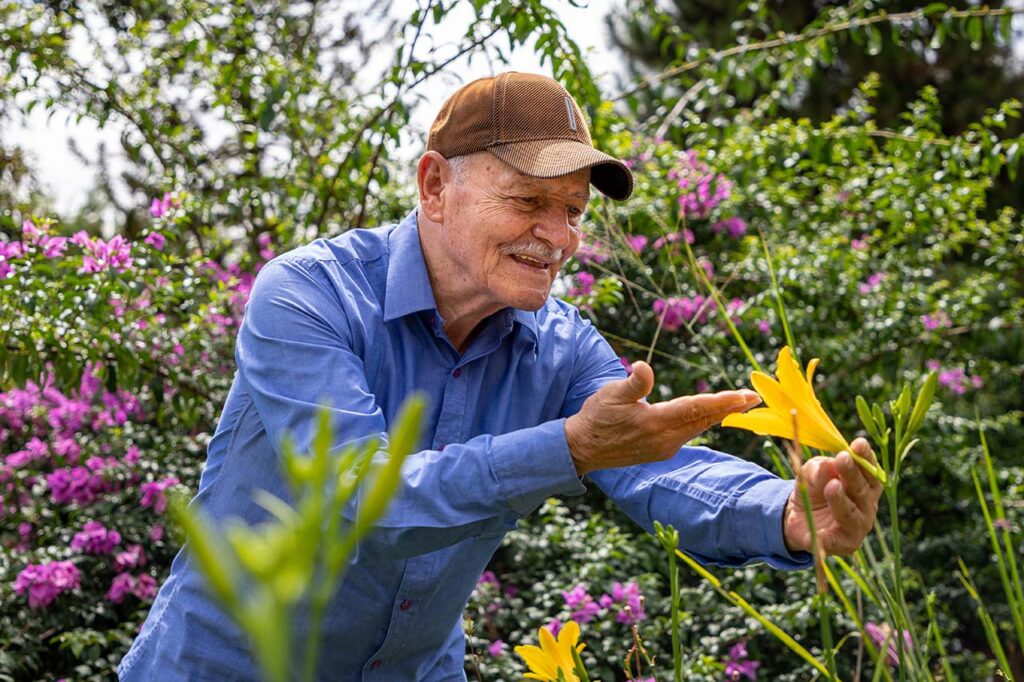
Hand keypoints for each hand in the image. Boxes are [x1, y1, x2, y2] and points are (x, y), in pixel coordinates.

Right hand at [564, 361, 760, 474]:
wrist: (582, 449)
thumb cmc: (596, 417)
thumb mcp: (610, 394)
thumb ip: (633, 383)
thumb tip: (645, 368)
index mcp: (656, 423)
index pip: (697, 409)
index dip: (723, 401)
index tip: (745, 396)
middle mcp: (665, 439)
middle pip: (704, 420)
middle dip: (730, 408)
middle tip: (754, 397)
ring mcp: (664, 447)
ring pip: (698, 427)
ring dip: (718, 415)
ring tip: (738, 404)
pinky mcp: (660, 450)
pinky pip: (688, 432)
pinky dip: (702, 422)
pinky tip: (709, 415)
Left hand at [783, 438, 882, 554]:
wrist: (798, 516)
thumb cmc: (815, 488)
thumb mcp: (812, 472)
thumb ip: (820, 468)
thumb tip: (829, 465)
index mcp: (866, 485)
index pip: (869, 470)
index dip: (865, 457)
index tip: (858, 443)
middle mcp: (867, 505)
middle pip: (861, 489)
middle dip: (852, 473)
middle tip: (842, 458)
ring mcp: (858, 526)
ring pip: (850, 514)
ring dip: (841, 500)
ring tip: (831, 486)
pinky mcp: (844, 545)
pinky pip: (834, 541)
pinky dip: (825, 538)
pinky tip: (818, 534)